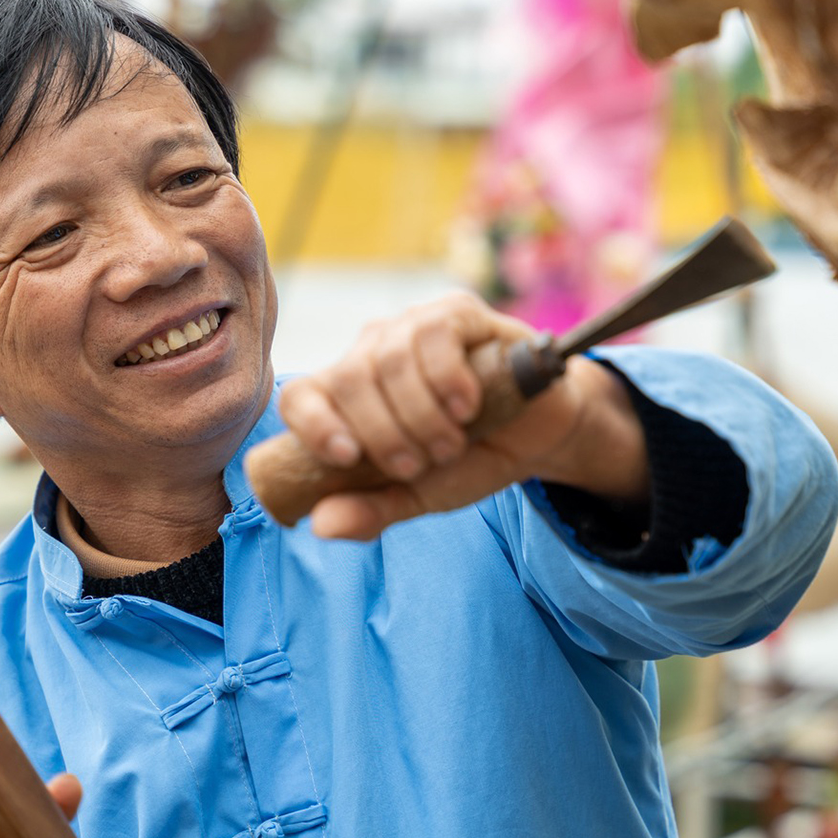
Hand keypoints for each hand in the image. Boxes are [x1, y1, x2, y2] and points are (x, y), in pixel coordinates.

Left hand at [277, 293, 648, 538]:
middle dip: (383, 434)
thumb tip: (320, 525)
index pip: (300, 396)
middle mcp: (371, 352)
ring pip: (388, 360)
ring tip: (451, 442)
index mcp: (348, 394)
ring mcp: (412, 327)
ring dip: (421, 415)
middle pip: (348, 380)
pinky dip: (447, 379)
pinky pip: (434, 334)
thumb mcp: (419, 496)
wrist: (537, 437)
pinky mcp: (457, 312)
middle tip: (420, 465)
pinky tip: (467, 406)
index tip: (347, 458)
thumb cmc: (470, 459)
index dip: (314, 424)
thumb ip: (372, 510)